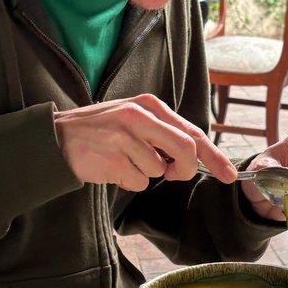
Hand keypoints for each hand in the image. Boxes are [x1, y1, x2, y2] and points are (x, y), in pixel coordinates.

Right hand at [54, 94, 236, 190]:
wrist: (57, 137)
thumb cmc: (102, 130)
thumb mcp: (135, 119)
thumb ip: (164, 133)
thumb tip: (195, 158)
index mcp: (150, 105)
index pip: (193, 131)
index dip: (214, 156)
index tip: (230, 175)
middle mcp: (139, 117)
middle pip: (185, 149)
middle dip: (185, 169)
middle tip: (173, 175)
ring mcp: (125, 138)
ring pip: (158, 170)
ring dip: (145, 173)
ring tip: (122, 159)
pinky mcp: (113, 159)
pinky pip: (138, 181)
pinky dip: (129, 181)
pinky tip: (112, 167)